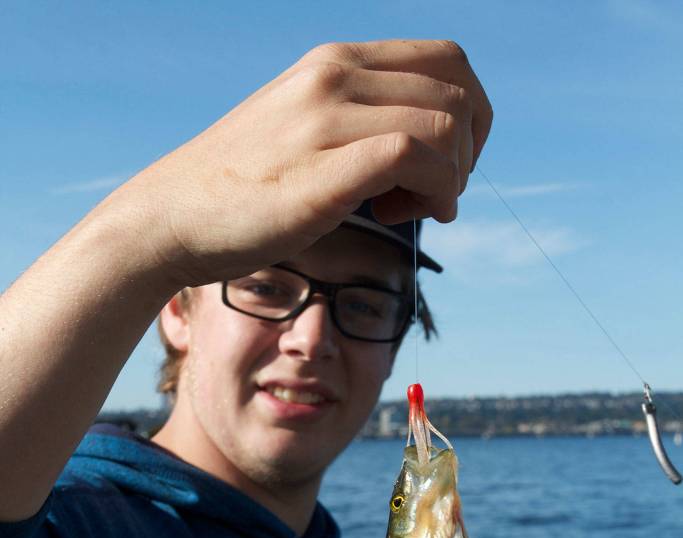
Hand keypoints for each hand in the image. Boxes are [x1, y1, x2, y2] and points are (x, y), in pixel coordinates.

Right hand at [115, 39, 492, 286]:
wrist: (172, 217)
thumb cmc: (241, 189)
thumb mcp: (303, 131)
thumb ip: (357, 124)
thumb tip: (419, 152)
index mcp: (334, 61)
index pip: (447, 59)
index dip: (471, 114)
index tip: (447, 163)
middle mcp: (334, 76)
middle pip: (458, 93)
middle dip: (467, 154)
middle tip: (434, 195)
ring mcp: (325, 119)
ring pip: (443, 125)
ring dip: (451, 178)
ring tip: (416, 210)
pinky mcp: (321, 171)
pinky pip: (409, 157)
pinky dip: (432, 191)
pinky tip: (404, 216)